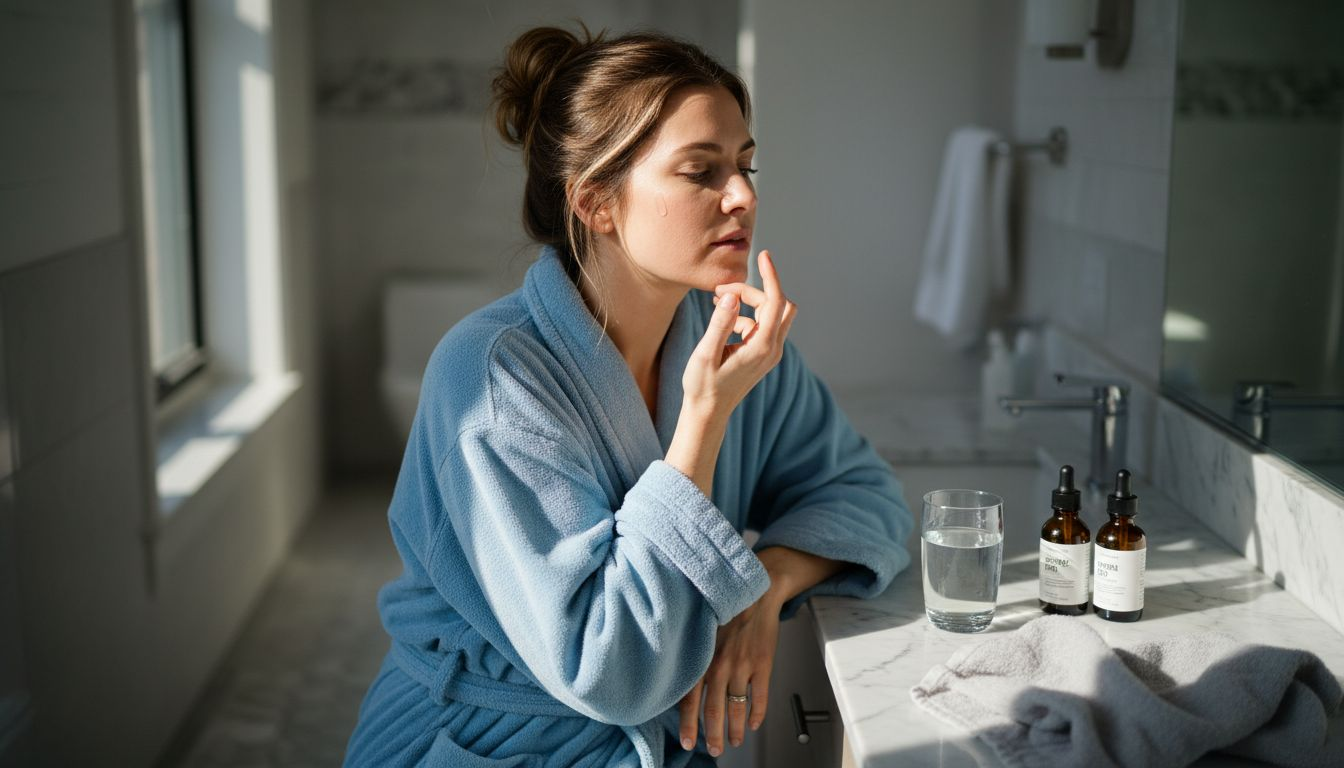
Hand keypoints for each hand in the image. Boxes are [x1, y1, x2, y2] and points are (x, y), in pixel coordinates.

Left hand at [677, 593, 782, 755]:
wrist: (757, 592)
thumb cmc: (726, 609)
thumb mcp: (701, 630)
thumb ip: (693, 656)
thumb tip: (682, 682)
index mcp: (702, 658)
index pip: (689, 700)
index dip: (688, 725)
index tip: (688, 743)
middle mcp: (720, 665)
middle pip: (713, 711)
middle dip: (713, 735)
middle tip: (715, 749)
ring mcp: (743, 667)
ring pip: (737, 708)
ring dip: (736, 729)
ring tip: (736, 741)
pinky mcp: (763, 665)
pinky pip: (760, 697)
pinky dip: (757, 714)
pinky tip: (755, 723)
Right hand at [681, 250, 797, 426]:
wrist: (708, 413)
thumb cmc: (703, 386)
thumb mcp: (705, 353)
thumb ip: (720, 323)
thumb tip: (733, 295)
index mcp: (761, 347)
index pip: (775, 301)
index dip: (770, 276)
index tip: (763, 255)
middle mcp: (772, 349)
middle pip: (776, 304)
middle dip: (752, 291)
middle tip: (721, 290)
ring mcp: (770, 353)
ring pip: (772, 314)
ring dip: (749, 302)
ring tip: (718, 301)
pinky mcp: (764, 355)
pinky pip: (763, 325)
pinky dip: (746, 316)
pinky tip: (723, 321)